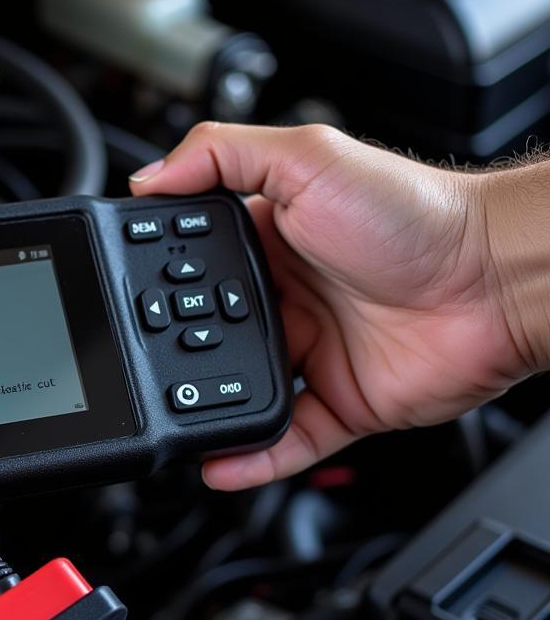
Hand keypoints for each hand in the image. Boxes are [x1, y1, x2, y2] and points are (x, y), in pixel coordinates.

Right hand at [129, 123, 549, 489]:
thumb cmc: (416, 213)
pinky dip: (252, 458)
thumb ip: (222, 155)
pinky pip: (286, 439)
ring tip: (167, 420)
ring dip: (203, 412)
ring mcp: (313, 353)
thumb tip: (150, 176)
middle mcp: (289, 298)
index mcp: (272, 242)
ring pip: (239, 392)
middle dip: (174, 353)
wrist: (495, 279)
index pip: (197, 267)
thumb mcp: (307, 157)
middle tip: (140, 363)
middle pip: (210, 335)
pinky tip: (219, 463)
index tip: (124, 294)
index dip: (161, 281)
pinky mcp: (339, 402)